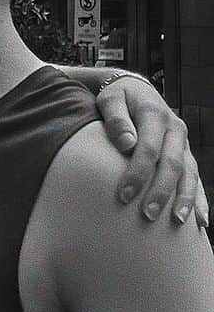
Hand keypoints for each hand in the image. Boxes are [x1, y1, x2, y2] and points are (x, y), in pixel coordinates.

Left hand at [95, 77, 208, 227]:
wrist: (136, 89)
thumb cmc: (119, 97)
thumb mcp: (111, 99)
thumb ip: (116, 119)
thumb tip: (127, 144)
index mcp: (155, 114)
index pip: (148, 148)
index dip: (137, 173)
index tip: (124, 195)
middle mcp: (175, 129)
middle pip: (172, 164)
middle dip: (161, 192)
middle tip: (147, 215)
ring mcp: (183, 142)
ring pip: (189, 173)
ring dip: (185, 199)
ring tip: (178, 221)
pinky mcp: (186, 153)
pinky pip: (196, 178)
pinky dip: (199, 199)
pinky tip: (199, 220)